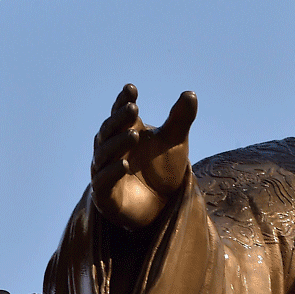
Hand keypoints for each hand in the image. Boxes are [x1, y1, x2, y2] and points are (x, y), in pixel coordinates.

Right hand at [91, 83, 196, 227]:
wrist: (164, 205)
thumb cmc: (164, 168)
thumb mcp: (176, 142)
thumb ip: (180, 118)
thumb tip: (190, 93)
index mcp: (125, 132)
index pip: (120, 113)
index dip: (123, 101)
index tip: (131, 89)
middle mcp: (111, 150)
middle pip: (110, 130)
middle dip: (120, 119)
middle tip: (133, 108)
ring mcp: (105, 171)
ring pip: (105, 154)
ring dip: (118, 143)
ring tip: (135, 134)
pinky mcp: (105, 195)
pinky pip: (104, 181)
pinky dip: (111, 172)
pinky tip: (124, 165)